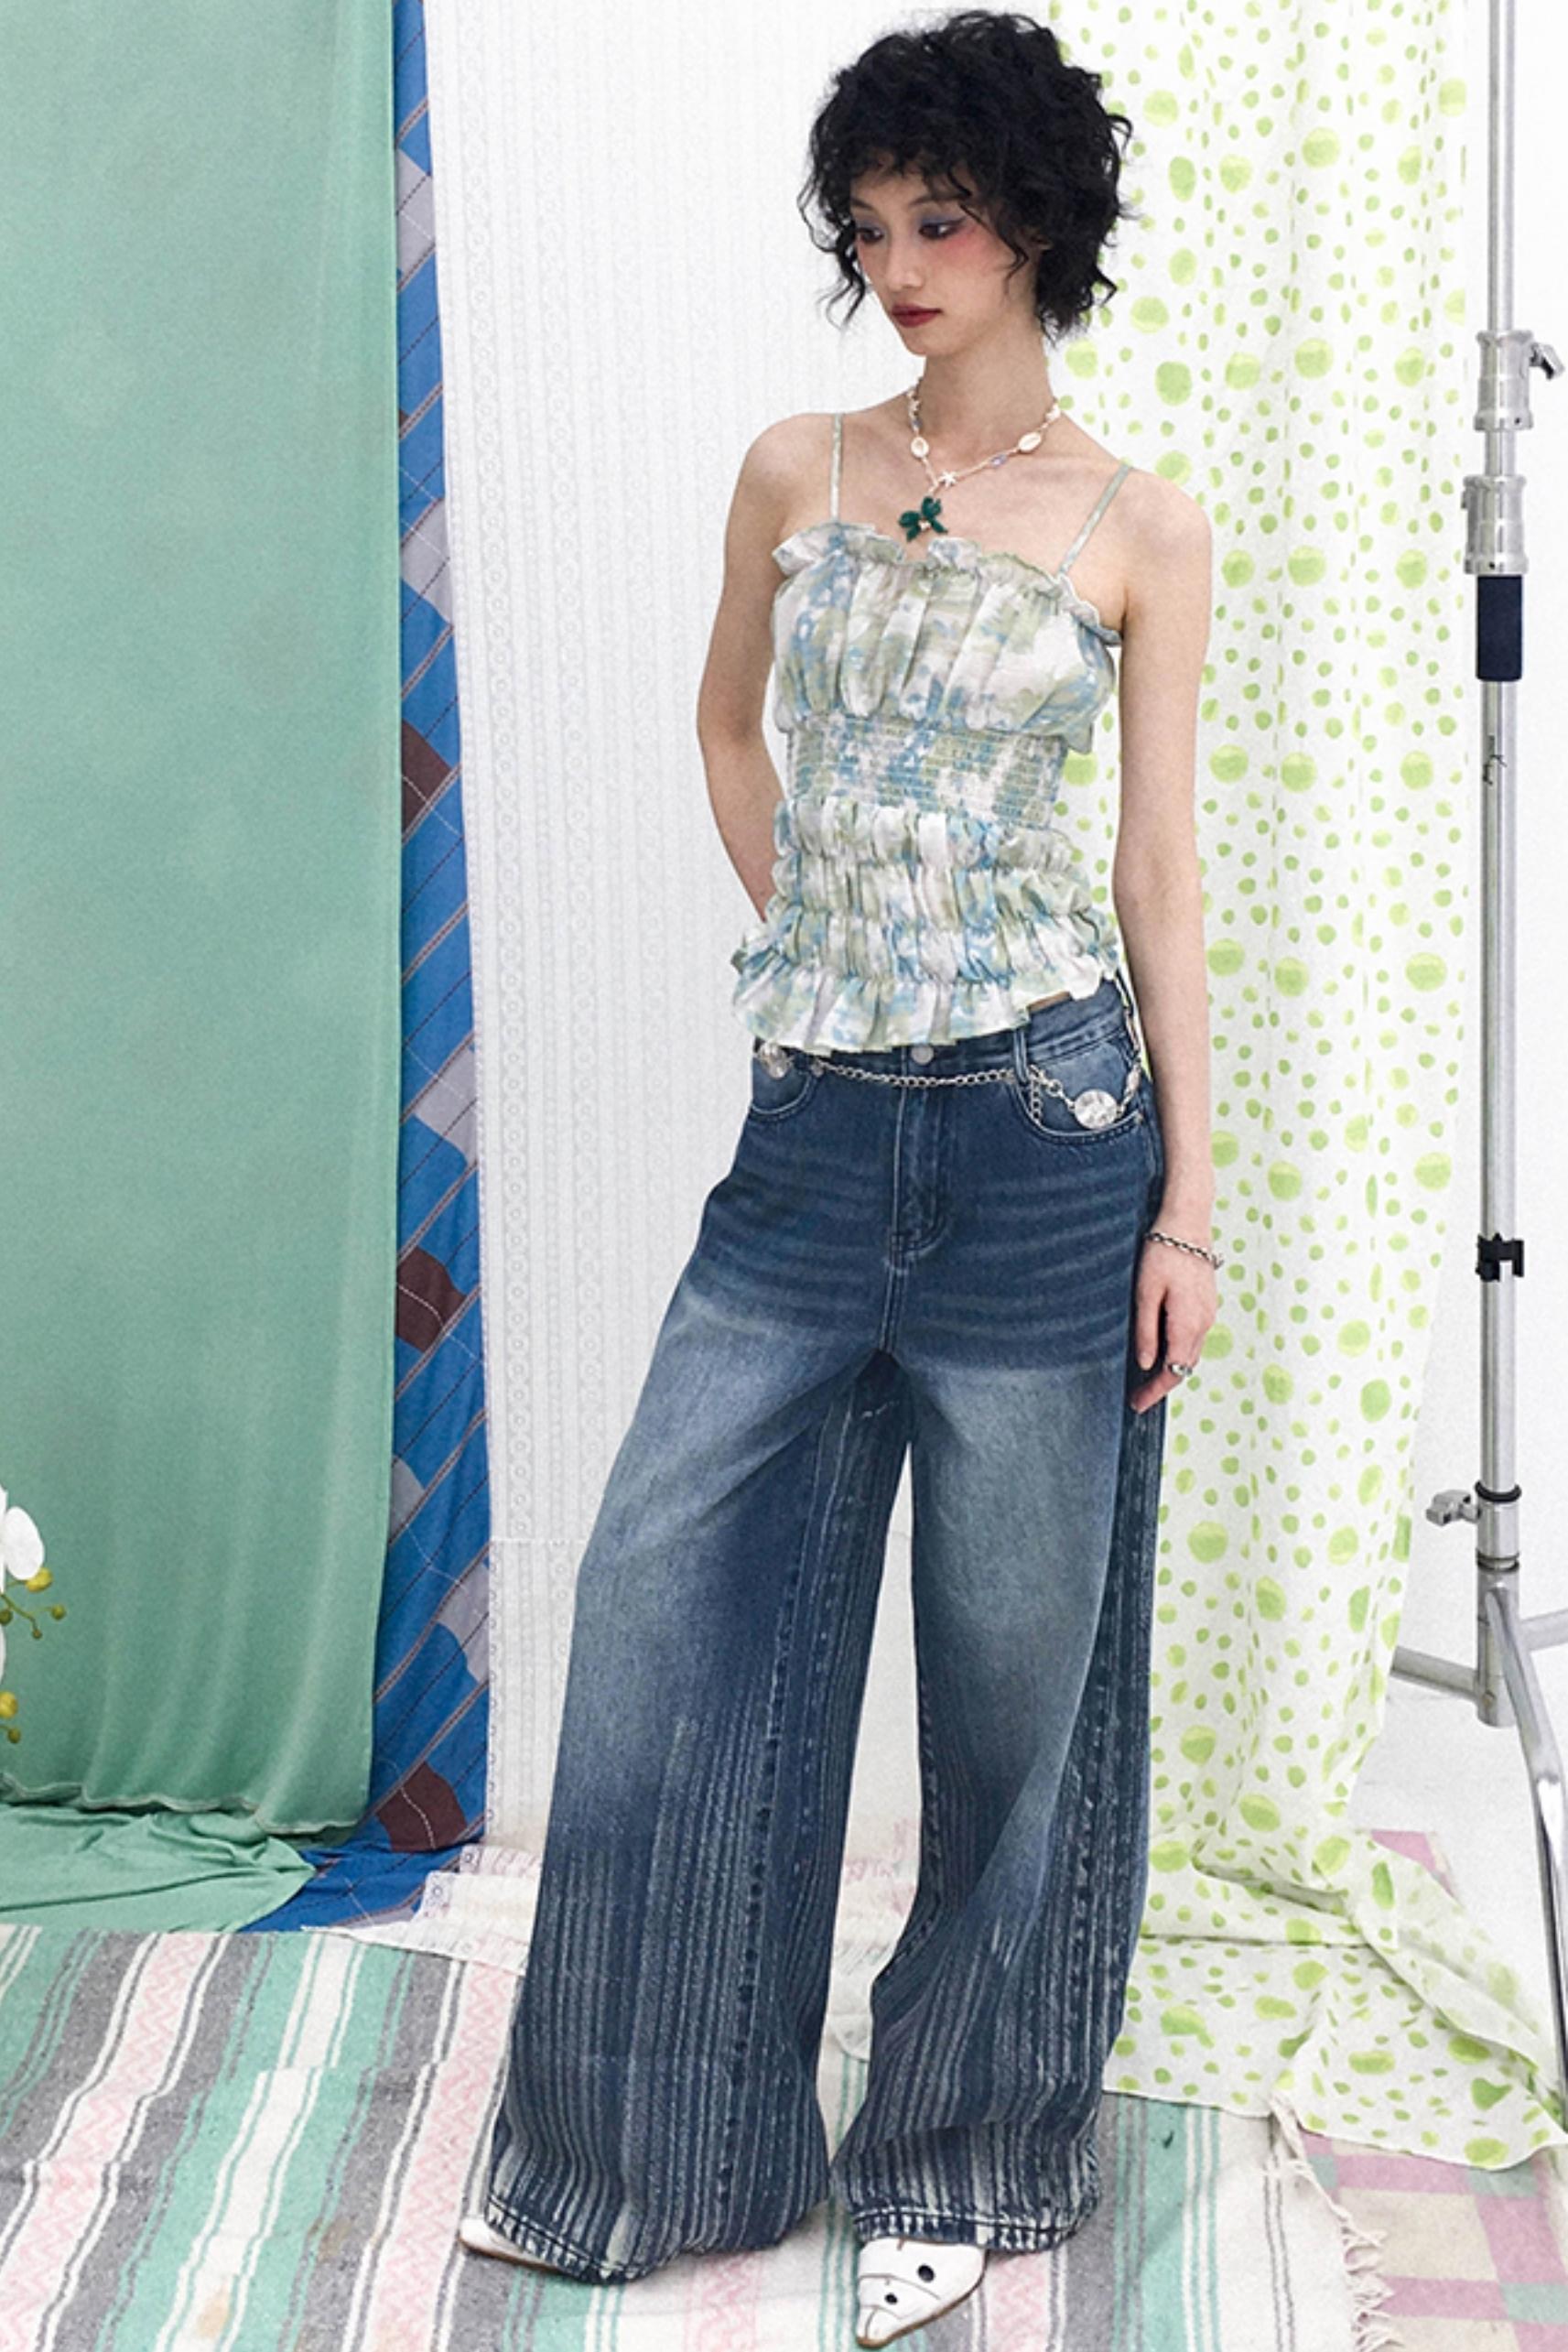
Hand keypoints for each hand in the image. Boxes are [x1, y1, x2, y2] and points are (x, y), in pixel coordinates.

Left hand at [1129, 1222, 1217, 1413]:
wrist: (1187, 1225)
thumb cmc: (1163, 1254)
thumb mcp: (1145, 1293)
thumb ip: (1147, 1331)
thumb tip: (1146, 1363)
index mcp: (1188, 1324)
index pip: (1173, 1371)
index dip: (1155, 1391)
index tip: (1137, 1404)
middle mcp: (1203, 1323)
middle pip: (1185, 1366)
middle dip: (1162, 1384)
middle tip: (1138, 1395)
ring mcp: (1209, 1314)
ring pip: (1191, 1352)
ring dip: (1172, 1367)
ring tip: (1146, 1377)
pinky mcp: (1207, 1305)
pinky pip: (1194, 1337)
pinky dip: (1179, 1350)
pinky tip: (1161, 1348)